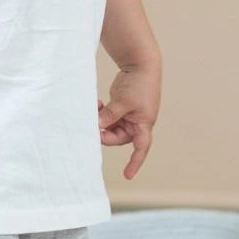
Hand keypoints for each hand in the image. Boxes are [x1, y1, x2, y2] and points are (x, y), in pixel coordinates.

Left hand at [97, 65, 160, 179]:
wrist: (141, 63)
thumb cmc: (139, 83)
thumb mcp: (123, 102)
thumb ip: (110, 115)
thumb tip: (97, 126)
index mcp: (144, 123)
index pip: (141, 147)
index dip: (135, 162)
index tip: (128, 175)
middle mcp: (138, 122)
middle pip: (119, 138)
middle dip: (105, 134)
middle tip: (94, 126)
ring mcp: (129, 115)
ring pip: (112, 128)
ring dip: (102, 122)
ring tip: (95, 108)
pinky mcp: (122, 108)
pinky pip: (109, 118)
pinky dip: (102, 114)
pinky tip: (97, 104)